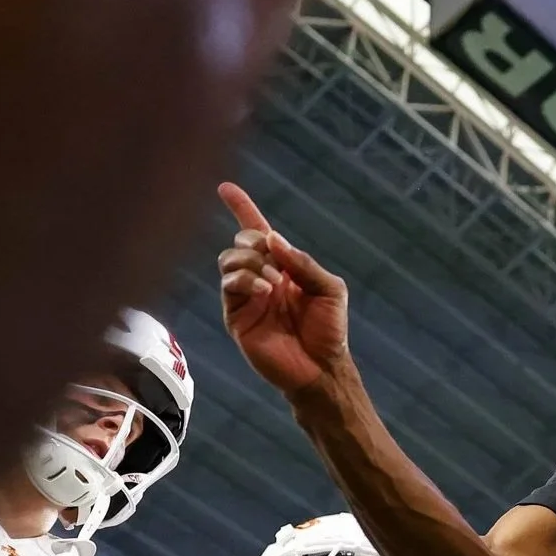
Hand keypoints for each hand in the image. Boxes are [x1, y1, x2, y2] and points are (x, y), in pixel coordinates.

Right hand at [217, 182, 349, 395]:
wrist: (321, 367)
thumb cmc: (329, 330)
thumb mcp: (330, 289)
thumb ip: (304, 263)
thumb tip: (274, 240)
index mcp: (283, 268)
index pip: (258, 232)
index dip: (242, 208)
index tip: (225, 187)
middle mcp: (261, 277)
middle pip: (241, 240)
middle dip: (255, 240)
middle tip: (277, 263)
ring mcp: (246, 296)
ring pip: (229, 258)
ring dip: (251, 261)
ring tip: (274, 282)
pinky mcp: (236, 315)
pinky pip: (229, 283)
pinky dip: (246, 279)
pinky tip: (265, 290)